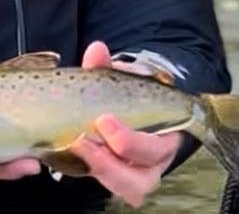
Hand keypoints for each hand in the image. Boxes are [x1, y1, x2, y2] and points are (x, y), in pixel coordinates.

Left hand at [68, 41, 182, 207]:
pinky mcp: (120, 178)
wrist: (134, 104)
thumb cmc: (133, 92)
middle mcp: (156, 161)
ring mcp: (139, 173)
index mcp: (166, 133)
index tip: (102, 120)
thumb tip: (97, 49)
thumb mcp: (124, 79)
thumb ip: (108, 66)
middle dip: (111, 162)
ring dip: (100, 171)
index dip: (129, 141)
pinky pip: (111, 186)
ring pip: (128, 188)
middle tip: (82, 140)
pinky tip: (71, 156)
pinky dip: (91, 172)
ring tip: (75, 149)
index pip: (154, 148)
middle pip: (143, 177)